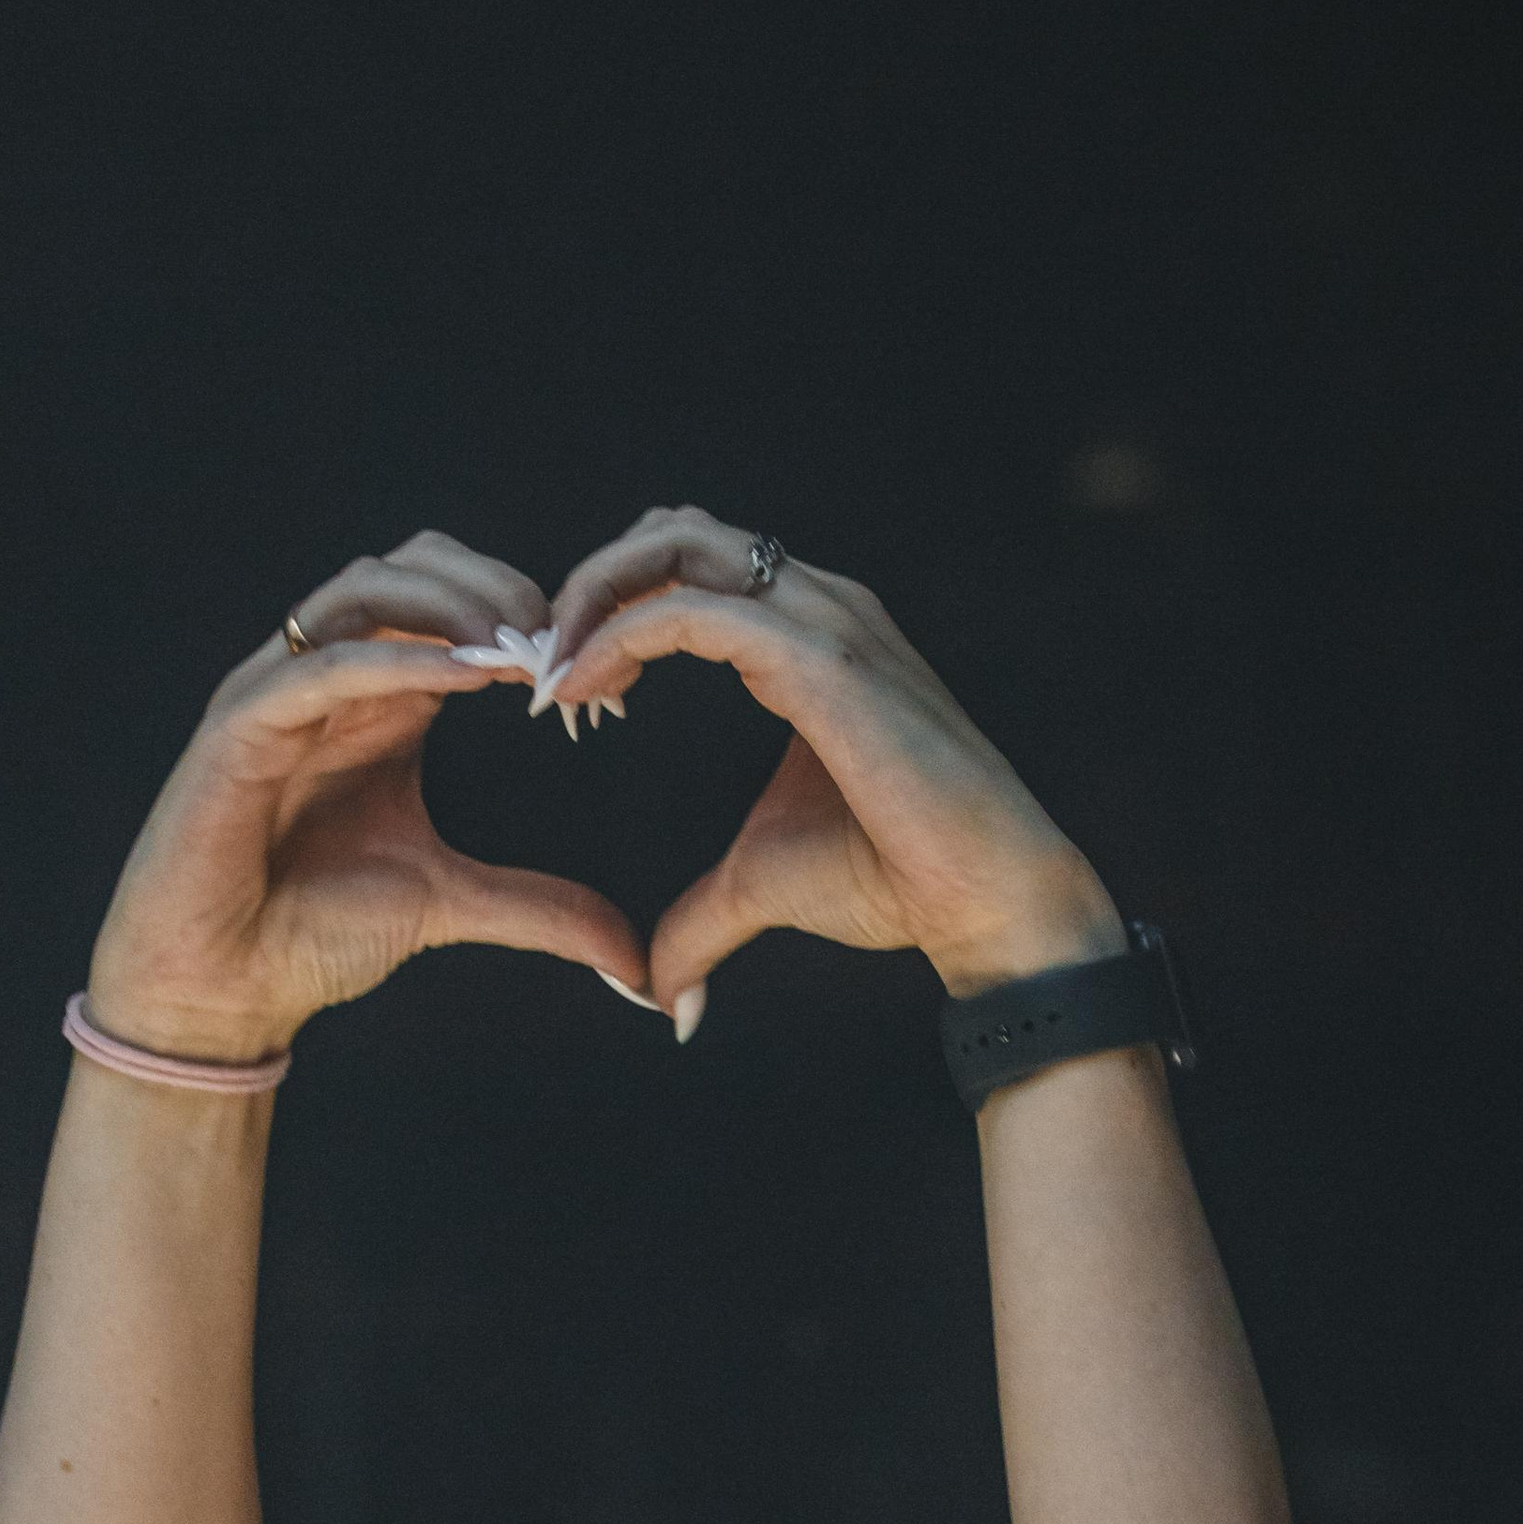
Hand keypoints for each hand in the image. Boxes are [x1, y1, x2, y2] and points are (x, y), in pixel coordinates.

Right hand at [86, 533, 648, 1062]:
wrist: (219, 989)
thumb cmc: (308, 934)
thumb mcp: (447, 905)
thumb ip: (538, 910)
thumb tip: (632, 959)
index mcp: (379, 699)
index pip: (453, 601)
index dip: (526, 615)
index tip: (597, 670)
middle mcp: (329, 678)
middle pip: (413, 567)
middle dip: (496, 587)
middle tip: (561, 643)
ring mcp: (280, 693)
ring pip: (363, 590)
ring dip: (451, 604)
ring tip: (520, 645)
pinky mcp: (239, 726)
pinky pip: (318, 666)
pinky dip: (392, 658)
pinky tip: (464, 674)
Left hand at [544, 508, 1125, 1015]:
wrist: (982, 899)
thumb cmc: (895, 879)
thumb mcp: (765, 884)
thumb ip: (702, 921)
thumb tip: (658, 992)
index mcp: (808, 637)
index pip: (689, 568)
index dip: (611, 610)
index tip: (564, 691)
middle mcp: (818, 608)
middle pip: (674, 532)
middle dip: (590, 585)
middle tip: (540, 667)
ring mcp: (826, 621)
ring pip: (678, 546)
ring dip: (593, 599)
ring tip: (550, 673)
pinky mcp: (822, 659)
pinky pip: (692, 613)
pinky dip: (619, 638)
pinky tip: (580, 691)